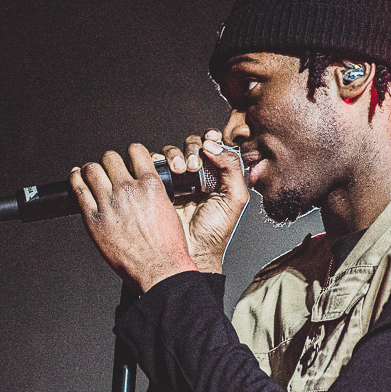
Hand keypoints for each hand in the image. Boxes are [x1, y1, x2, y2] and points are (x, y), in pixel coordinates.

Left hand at [70, 144, 196, 292]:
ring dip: (92, 170)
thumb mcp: (168, 210)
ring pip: (92, 169)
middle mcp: (128, 190)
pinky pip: (78, 190)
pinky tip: (76, 178)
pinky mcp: (93, 218)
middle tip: (110, 170)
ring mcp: (109, 203)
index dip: (130, 153)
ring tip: (92, 174)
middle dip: (110, 162)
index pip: (135, 151)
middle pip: (110, 158)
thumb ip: (154, 192)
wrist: (160, 269)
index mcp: (150, 185)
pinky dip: (75, 180)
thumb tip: (144, 184)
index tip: (128, 158)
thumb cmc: (167, 247)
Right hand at [156, 129, 248, 273]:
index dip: (211, 139)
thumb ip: (232, 168)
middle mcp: (198, 175)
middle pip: (192, 146)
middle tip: (193, 165)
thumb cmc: (215, 232)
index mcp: (218, 176)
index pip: (213, 148)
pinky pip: (155, 166)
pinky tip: (164, 170)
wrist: (192, 252)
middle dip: (192, 149)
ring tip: (180, 170)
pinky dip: (157, 162)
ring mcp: (178, 181)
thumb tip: (214, 146)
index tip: (210, 139)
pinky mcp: (160, 187)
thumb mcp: (235, 199)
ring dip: (175, 155)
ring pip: (173, 153)